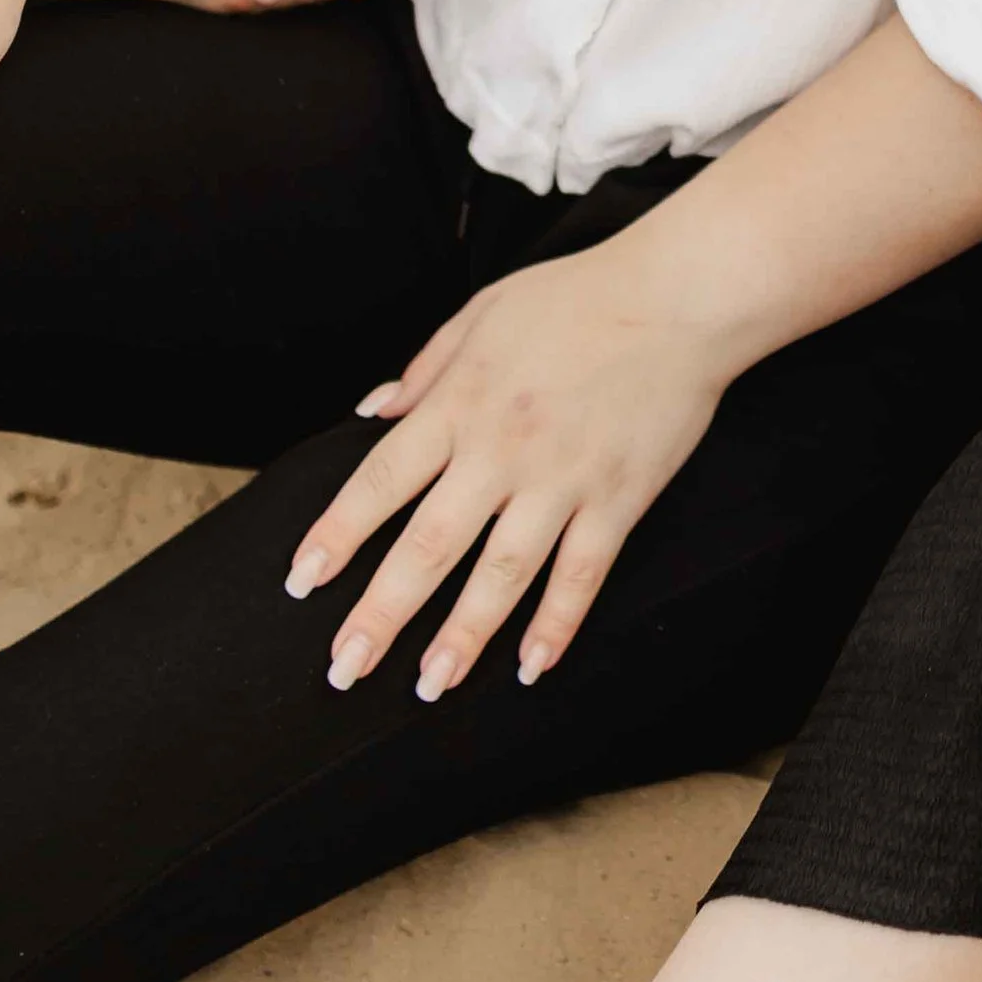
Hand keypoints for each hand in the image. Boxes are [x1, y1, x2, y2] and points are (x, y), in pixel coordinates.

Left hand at [284, 244, 737, 701]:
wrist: (679, 296)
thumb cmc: (578, 296)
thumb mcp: (484, 311)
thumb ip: (425, 367)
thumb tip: (371, 411)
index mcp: (461, 403)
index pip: (382, 481)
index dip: (338, 534)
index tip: (302, 581)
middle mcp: (502, 451)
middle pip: (429, 545)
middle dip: (382, 612)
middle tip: (345, 666)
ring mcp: (562, 480)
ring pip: (502, 574)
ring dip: (463, 635)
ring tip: (430, 685)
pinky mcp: (618, 499)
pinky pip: (582, 574)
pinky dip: (557, 624)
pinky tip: (532, 666)